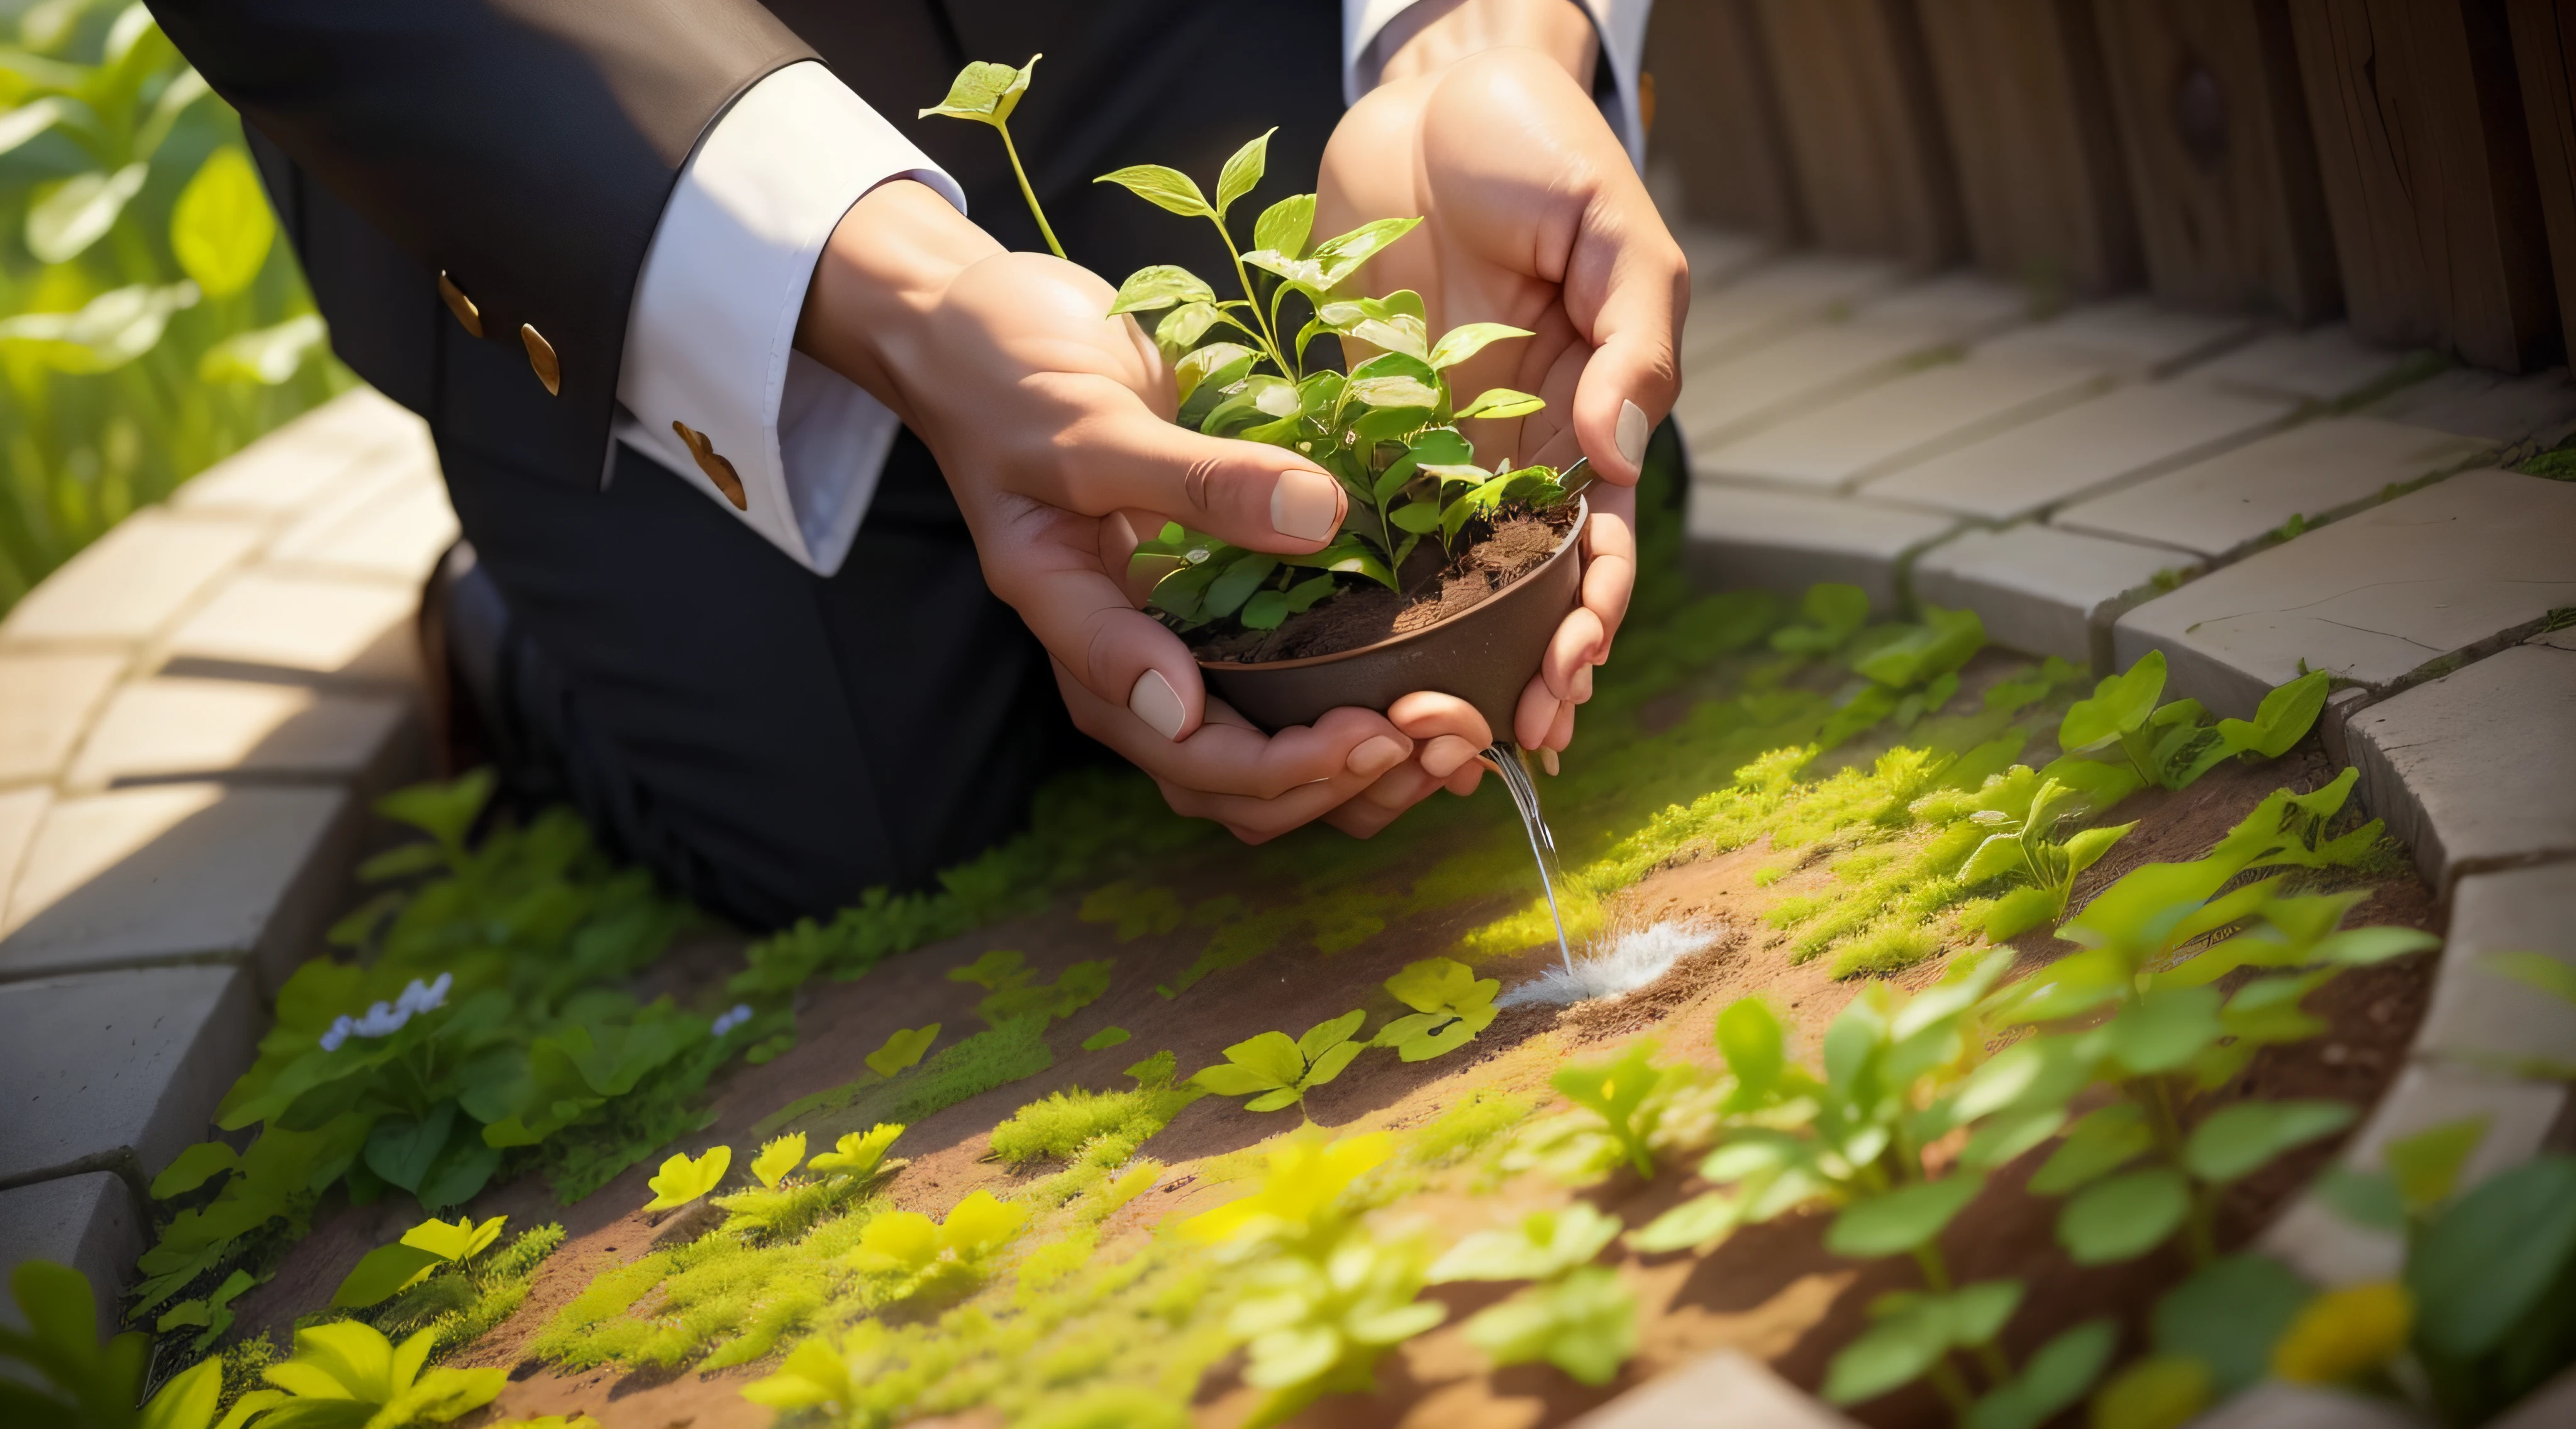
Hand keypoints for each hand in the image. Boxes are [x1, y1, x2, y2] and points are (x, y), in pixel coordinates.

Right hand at [797, 181, 1426, 840]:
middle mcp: (1115, 647)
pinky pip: (1277, 695)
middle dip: (1318, 780)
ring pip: (1249, 759)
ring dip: (1340, 774)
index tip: (1360, 730)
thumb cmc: (1007, 370)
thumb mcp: (1088, 419)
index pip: (1158, 731)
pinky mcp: (1212, 607)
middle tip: (1423, 738)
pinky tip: (1422, 694)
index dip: (1258, 759)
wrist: (974, 324)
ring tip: (1440, 741)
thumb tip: (1320, 516)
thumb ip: (1193, 476)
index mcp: (1066, 616)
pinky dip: (1346, 714)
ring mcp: (1165, 631)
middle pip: (1210, 776)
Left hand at [1317, 42, 1684, 784]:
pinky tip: (1325, 650)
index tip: (1565, 686)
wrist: (1432, 89)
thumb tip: (1622, 447)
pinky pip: (1351, 516)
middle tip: (1488, 747)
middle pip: (1520, 591)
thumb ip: (1629, 339)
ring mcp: (1432, 445)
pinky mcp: (1355, 419)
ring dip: (1432, 657)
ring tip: (1410, 729)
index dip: (1589, 623)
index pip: (1598, 547)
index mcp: (1591, 420)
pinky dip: (1347, 587)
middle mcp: (1514, 453)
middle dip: (1514, 674)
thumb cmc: (1542, 147)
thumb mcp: (1613, 231)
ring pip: (1436, 578)